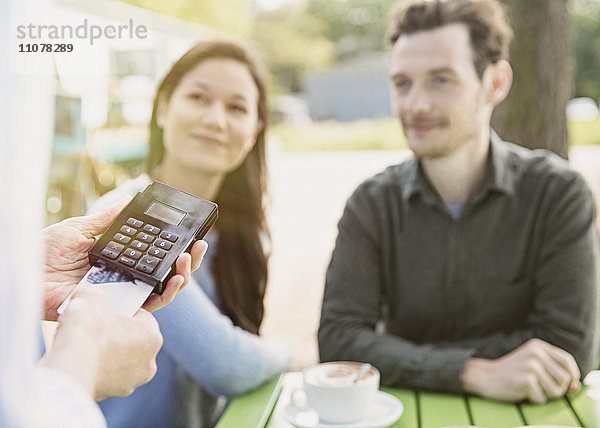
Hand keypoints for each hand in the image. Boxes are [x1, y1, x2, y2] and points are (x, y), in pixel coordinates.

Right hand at [39, 287, 162, 399]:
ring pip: (119, 360)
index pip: (141, 316)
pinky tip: (80, 358)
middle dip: (115, 332)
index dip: (122, 310)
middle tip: (95, 325)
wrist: (68, 366)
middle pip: (132, 339)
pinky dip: (94, 367)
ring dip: (106, 352)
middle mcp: (148, 362)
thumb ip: (99, 294)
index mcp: (153, 336)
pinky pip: (104, 375)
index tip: (107, 310)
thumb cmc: (87, 330)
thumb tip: (90, 295)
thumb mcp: (93, 296)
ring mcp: (130, 381)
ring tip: (85, 342)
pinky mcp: (110, 394)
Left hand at [41, 197, 207, 319]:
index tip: (192, 234)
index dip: (175, 247)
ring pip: (162, 291)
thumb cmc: (45, 251)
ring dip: (182, 277)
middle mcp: (124, 277)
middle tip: (199, 247)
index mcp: (118, 259)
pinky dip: (163, 294)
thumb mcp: (80, 228)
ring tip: (189, 260)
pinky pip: (146, 306)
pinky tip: (173, 280)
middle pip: (165, 273)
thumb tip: (130, 199)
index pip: (154, 255)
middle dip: (188, 261)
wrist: (23, 271)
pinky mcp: (116, 309)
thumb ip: (108, 219)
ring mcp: (121, 294)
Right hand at [462, 338, 580, 402]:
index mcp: (538, 346)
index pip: (567, 360)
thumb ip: (555, 371)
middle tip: (541, 387)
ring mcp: (531, 366)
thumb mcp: (533, 364)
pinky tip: (522, 392)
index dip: (572, 375)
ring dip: (546, 395)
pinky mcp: (526, 380)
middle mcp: (536, 353)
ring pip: (556, 391)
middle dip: (557, 388)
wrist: (485, 376)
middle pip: (565, 378)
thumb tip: (576, 386)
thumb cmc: (511, 372)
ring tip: (531, 388)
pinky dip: (534, 399)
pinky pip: (542, 398)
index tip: (568, 384)